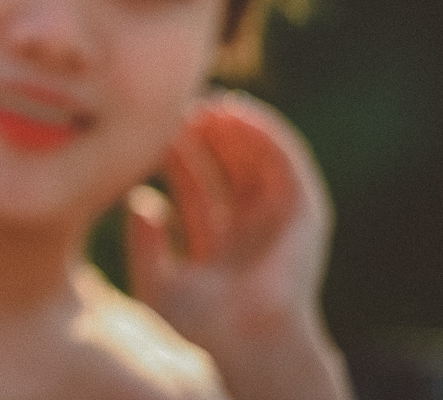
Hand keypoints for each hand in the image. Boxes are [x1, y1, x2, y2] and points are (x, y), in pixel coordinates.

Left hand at [124, 91, 352, 399]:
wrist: (248, 340)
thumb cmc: (201, 324)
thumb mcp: (155, 281)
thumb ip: (142, 243)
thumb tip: (138, 202)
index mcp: (217, 241)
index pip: (195, 184)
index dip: (178, 154)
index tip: (155, 127)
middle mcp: (249, 227)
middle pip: (226, 165)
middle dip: (206, 134)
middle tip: (182, 104)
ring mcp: (278, 219)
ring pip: (257, 158)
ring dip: (238, 127)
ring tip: (211, 103)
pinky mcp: (304, 212)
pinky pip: (289, 162)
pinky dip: (269, 133)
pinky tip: (243, 114)